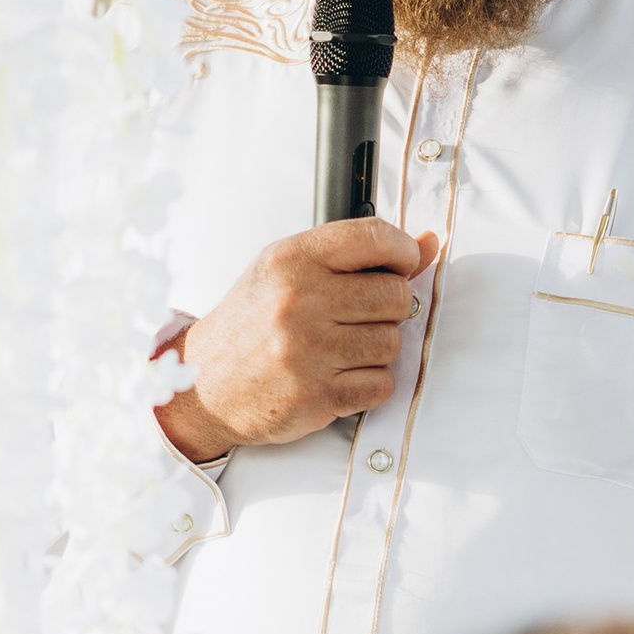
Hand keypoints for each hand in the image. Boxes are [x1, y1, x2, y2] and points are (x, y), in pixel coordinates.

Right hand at [159, 220, 440, 459]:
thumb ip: (357, 256)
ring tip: (341, 348)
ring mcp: (308, 351)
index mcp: (291, 260)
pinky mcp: (318, 396)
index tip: (402, 265)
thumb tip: (430, 244)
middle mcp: (299, 302)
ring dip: (376, 348)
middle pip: (395, 295)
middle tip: (359, 316)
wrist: (203, 385)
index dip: (403, 251)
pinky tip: (339, 375)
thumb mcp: (289, 273)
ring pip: (392, 342)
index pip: (375, 237)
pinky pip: (382, 384)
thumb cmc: (250, 325)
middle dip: (388, 307)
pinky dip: (369, 383)